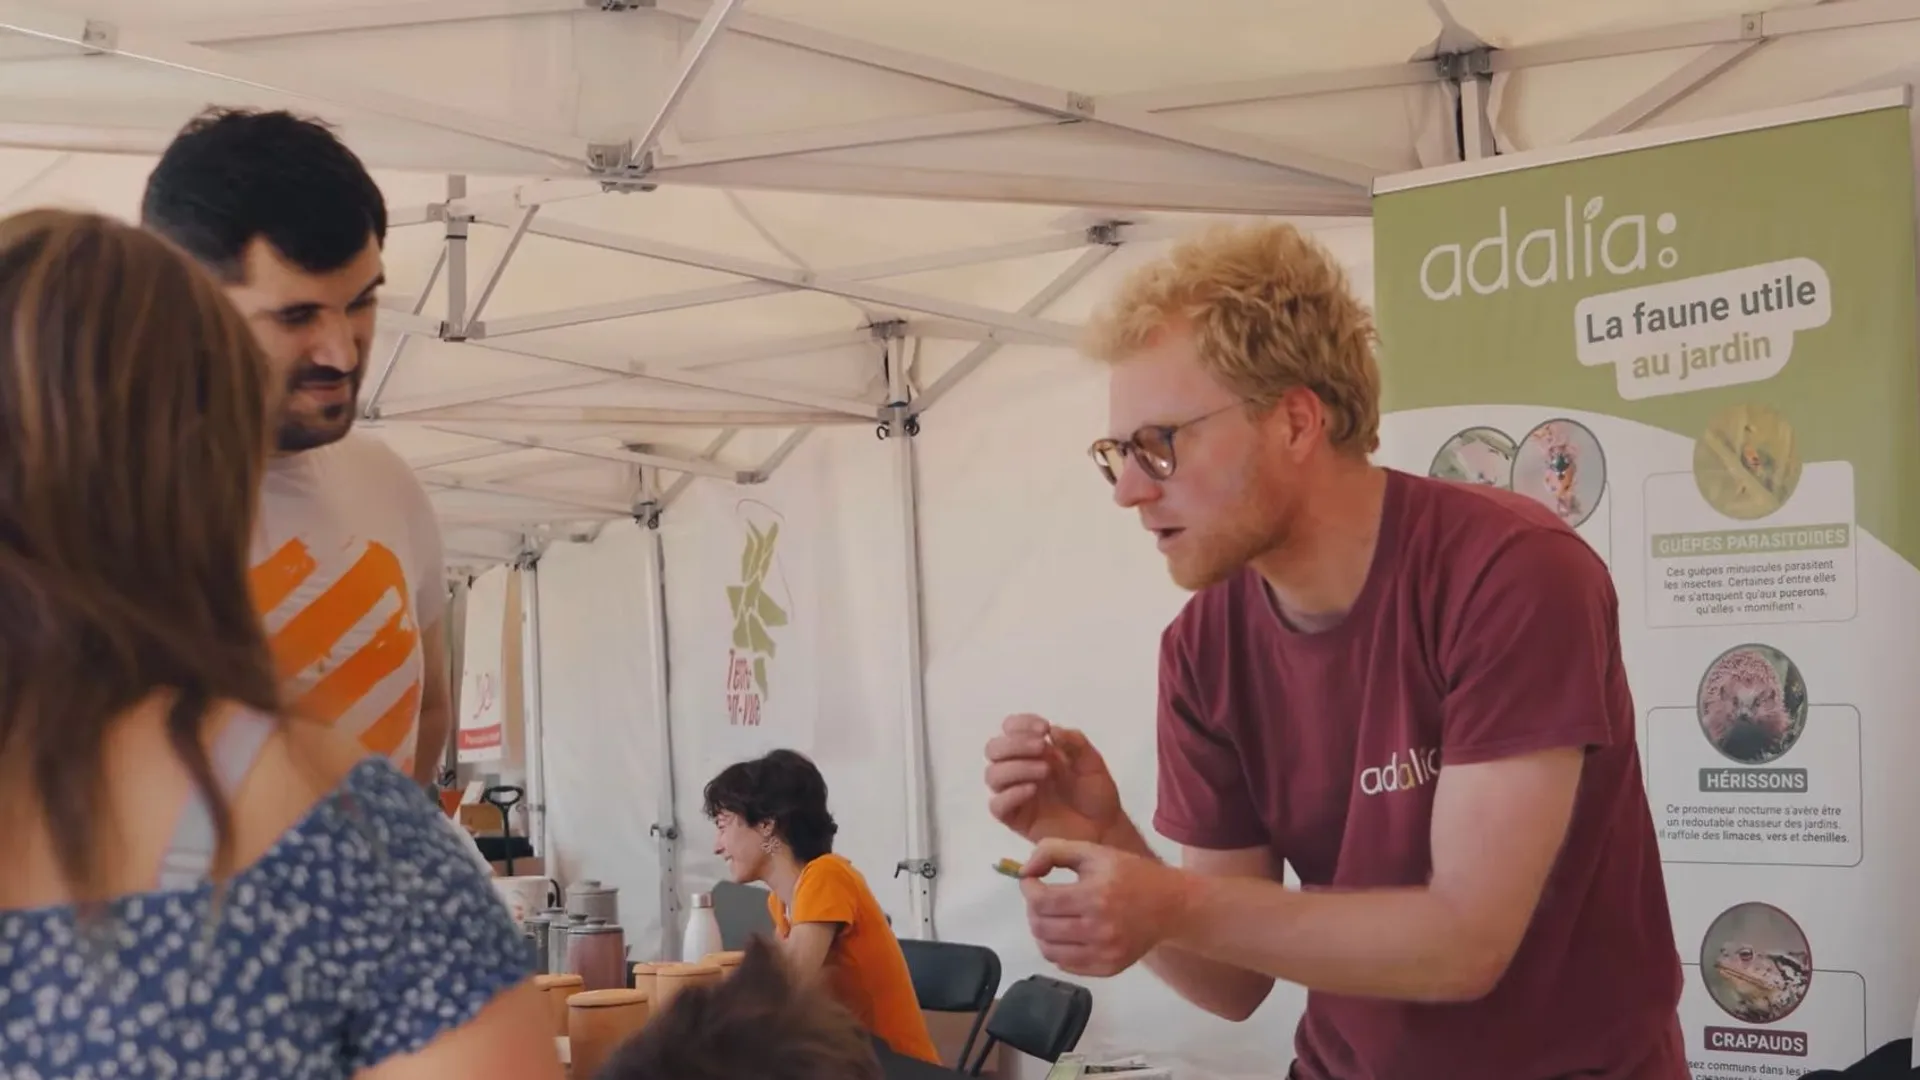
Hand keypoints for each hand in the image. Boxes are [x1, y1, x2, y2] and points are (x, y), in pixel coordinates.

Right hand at [984, 714, 1122, 843]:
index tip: (1043, 728)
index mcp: (1034, 751)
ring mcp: (1016, 794)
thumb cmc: (1097, 794)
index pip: (1010, 728)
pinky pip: (997, 806)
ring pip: (993, 775)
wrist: (1105, 829)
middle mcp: (1020, 769)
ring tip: (1045, 770)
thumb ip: (1074, 742)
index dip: (1021, 724)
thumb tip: (1052, 730)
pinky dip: (1011, 794)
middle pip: (994, 749)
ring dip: (1015, 766)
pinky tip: (1032, 790)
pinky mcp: (1016, 819)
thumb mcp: (1091, 762)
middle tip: (1041, 747)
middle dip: (1014, 744)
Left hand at [1019, 838, 1188, 977]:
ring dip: (1041, 932)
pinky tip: (1067, 933)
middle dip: (1032, 909)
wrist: (1171, 906)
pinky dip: (1057, 950)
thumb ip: (1053, 851)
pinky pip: (1066, 965)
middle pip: (1041, 926)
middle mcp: (1099, 928)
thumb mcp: (1094, 852)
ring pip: (1048, 950)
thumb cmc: (1130, 874)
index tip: (1032, 881)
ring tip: (1051, 917)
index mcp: (1095, 894)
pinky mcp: (1109, 969)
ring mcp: (1105, 953)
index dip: (1028, 888)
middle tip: (1042, 898)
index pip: (1041, 900)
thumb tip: (1024, 871)